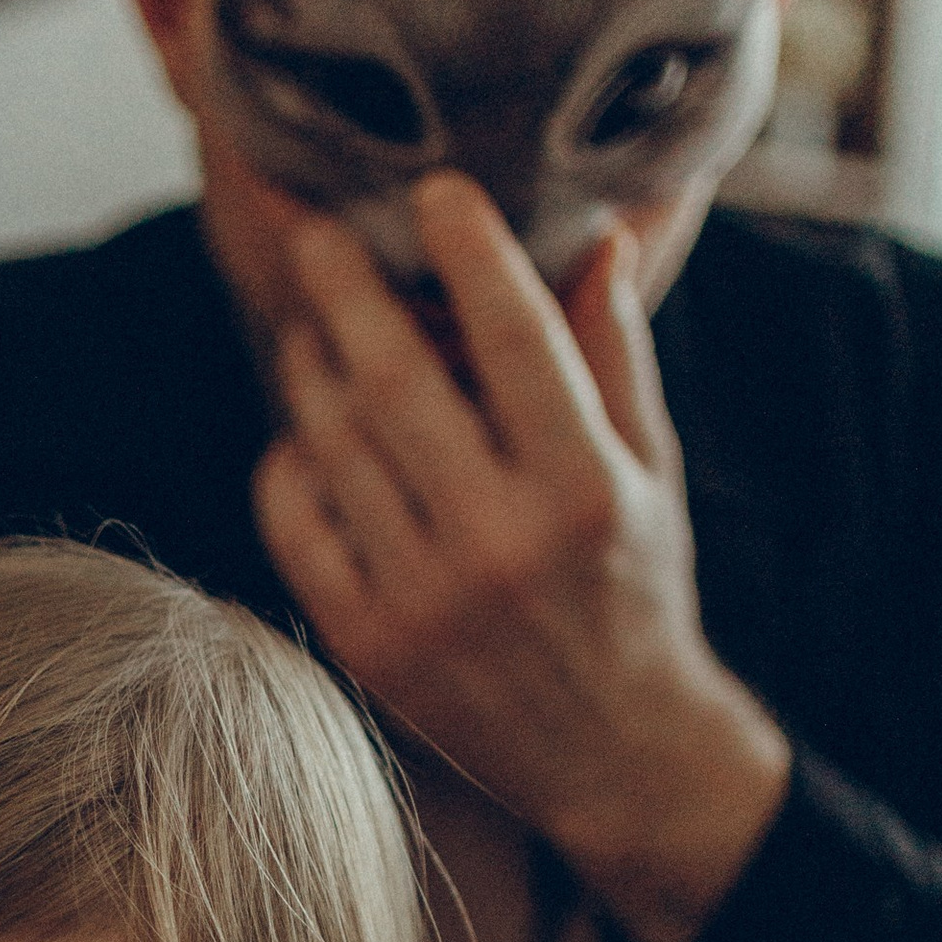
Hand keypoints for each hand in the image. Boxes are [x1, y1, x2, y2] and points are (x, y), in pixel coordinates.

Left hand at [252, 174, 789, 941]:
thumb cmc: (635, 589)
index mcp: (585, 488)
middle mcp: (500, 542)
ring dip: (311, 369)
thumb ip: (615, 355)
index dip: (471, 251)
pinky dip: (290, 464)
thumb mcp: (651, 472)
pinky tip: (304, 432)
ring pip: (335, 445)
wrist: (614, 752)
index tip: (437, 189)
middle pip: (395, 382)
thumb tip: (600, 234)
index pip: (516, 339)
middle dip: (347, 291)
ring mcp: (424, 598)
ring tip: (309, 325)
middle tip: (315, 232)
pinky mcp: (367, 641)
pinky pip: (298, 524)